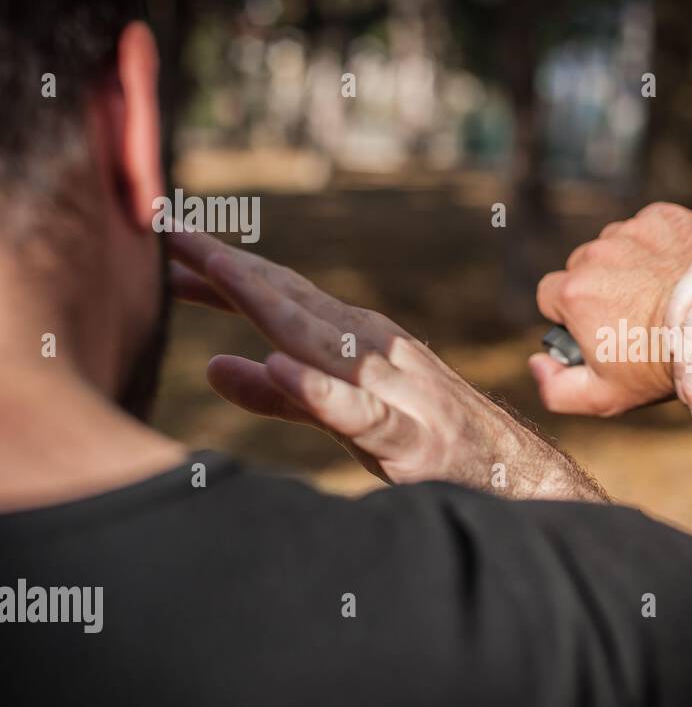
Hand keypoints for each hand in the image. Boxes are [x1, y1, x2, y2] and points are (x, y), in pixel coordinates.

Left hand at [167, 231, 605, 501]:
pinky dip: (321, 390)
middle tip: (168, 228)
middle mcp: (375, 350)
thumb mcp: (347, 417)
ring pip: (324, 342)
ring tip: (216, 271)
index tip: (162, 240)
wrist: (515, 478)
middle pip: (292, 302)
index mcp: (357, 342)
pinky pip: (361, 413)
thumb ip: (284, 398)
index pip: (279, 295)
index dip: (220, 270)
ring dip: (269, 305)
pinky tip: (282, 370)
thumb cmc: (429, 442)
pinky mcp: (411, 439)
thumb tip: (216, 368)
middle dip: (230, 266)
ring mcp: (395, 389)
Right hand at [531, 202, 691, 415]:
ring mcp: (632, 232)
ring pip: (614, 245)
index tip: (597, 326)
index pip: (550, 295)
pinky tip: (673, 271)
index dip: (570, 314)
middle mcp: (597, 253)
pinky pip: (646, 228)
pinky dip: (655, 246)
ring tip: (655, 291)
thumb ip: (556, 388)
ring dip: (626, 263)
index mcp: (573, 292)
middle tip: (631, 312)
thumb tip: (536, 362)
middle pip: (581, 266)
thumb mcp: (604, 397)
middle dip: (598, 286)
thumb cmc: (659, 367)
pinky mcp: (664, 217)